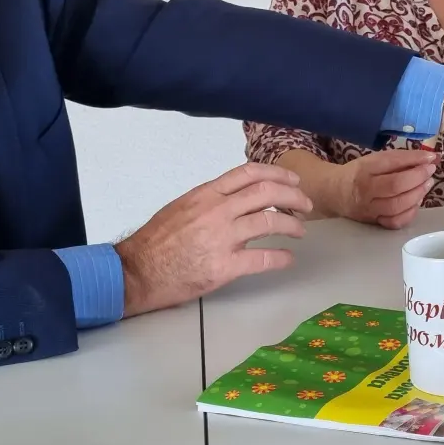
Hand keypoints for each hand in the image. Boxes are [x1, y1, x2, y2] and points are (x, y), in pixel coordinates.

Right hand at [115, 164, 311, 316]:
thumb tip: (236, 198)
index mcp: (206, 194)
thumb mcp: (182, 207)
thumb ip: (210, 200)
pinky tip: (288, 259)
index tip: (292, 181)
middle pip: (266, 193)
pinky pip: (261, 259)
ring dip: (292, 225)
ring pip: (270, 223)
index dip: (277, 175)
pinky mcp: (223, 267)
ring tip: (300, 231)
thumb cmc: (156, 241)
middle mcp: (217, 211)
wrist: (137, 271)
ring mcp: (221, 238)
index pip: (249, 173)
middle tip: (305, 205)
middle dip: (293, 197)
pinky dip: (280, 258)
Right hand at [333, 149, 436, 229]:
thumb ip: (402, 158)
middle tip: (430, 171)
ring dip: (417, 194)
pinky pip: (395, 222)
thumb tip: (431, 158)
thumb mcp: (376, 159)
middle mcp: (365, 191)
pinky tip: (416, 202)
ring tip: (426, 184)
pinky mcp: (374, 222)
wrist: (335, 193)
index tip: (431, 158)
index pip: (392, 163)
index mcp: (365, 169)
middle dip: (418, 178)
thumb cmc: (360, 173)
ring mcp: (369, 209)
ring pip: (396, 206)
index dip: (414, 160)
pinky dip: (410, 213)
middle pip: (395, 186)